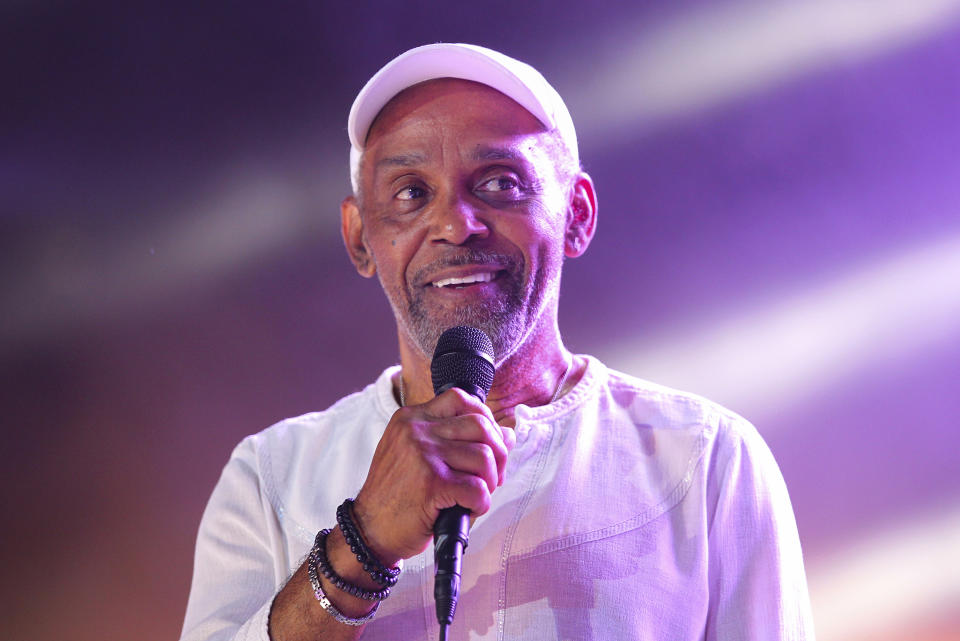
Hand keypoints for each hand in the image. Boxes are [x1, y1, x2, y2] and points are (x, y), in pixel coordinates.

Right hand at [352, 387, 513, 563]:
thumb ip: (458, 440)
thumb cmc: (398, 495)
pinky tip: (468, 509)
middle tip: (491, 476)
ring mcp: (423, 455)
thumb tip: (508, 433)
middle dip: (497, 452)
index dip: (484, 419)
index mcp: (411, 418)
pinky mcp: (432, 484)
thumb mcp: (418, 455)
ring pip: (484, 457)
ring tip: (476, 495)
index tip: (487, 442)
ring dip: (490, 481)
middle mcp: (416, 430)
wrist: (370, 530)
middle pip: (480, 424)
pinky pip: (478, 488)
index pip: (460, 398)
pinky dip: (481, 503)